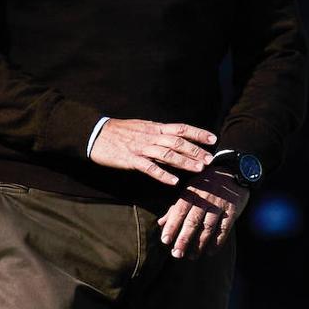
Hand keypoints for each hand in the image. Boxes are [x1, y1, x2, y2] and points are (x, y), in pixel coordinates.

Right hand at [88, 119, 216, 185]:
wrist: (96, 134)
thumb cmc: (120, 131)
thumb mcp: (142, 127)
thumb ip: (158, 133)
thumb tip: (176, 138)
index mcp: (155, 127)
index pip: (181, 128)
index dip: (198, 133)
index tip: (213, 139)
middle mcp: (151, 136)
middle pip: (177, 142)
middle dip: (195, 150)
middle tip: (210, 159)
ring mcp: (141, 148)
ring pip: (167, 154)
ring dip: (184, 161)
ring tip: (198, 169)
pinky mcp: (131, 160)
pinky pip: (149, 168)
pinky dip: (162, 174)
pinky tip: (173, 181)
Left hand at [158, 168, 249, 258]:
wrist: (232, 171)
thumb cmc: (206, 184)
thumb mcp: (189, 190)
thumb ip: (175, 208)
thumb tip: (161, 223)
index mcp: (191, 193)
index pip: (179, 211)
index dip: (172, 226)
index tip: (165, 241)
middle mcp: (204, 199)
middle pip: (193, 221)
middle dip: (184, 239)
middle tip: (176, 254)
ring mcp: (219, 205)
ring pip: (208, 226)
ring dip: (199, 243)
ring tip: (191, 256)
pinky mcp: (232, 210)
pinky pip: (224, 228)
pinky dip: (218, 241)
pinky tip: (210, 252)